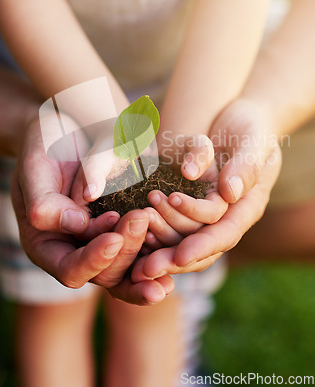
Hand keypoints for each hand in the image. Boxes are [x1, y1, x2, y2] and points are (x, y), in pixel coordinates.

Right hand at [11, 115, 173, 304]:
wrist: (66, 128)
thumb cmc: (42, 146)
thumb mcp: (34, 168)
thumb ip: (45, 202)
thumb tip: (76, 225)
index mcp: (46, 245)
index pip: (70, 270)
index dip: (93, 260)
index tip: (113, 238)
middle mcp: (76, 249)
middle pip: (105, 273)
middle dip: (126, 252)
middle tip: (141, 219)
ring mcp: (101, 239)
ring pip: (128, 266)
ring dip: (148, 258)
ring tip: (167, 241)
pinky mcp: (122, 225)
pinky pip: (141, 246)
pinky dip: (158, 248)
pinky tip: (177, 247)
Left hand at [132, 100, 281, 279]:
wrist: (234, 118)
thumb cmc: (249, 126)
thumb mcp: (253, 139)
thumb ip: (245, 165)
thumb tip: (230, 193)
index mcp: (247, 207)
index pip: (225, 233)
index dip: (202, 246)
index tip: (180, 256)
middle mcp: (227, 216)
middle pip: (202, 247)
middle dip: (173, 258)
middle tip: (145, 268)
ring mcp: (207, 213)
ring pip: (183, 239)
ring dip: (159, 242)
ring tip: (135, 238)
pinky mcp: (189, 206)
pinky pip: (172, 226)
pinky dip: (153, 231)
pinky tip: (133, 233)